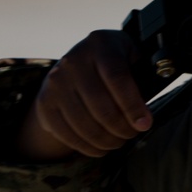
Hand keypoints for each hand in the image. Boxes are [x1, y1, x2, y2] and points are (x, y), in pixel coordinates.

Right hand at [15, 30, 151, 160]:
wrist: (76, 62)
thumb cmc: (114, 63)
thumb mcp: (131, 57)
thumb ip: (142, 78)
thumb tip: (146, 115)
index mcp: (100, 44)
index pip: (117, 78)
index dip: (132, 105)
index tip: (144, 124)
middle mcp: (73, 60)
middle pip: (100, 105)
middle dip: (121, 127)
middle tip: (132, 134)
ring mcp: (56, 82)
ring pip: (83, 123)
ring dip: (106, 140)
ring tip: (118, 141)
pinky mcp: (45, 103)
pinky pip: (67, 133)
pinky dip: (87, 147)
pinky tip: (101, 147)